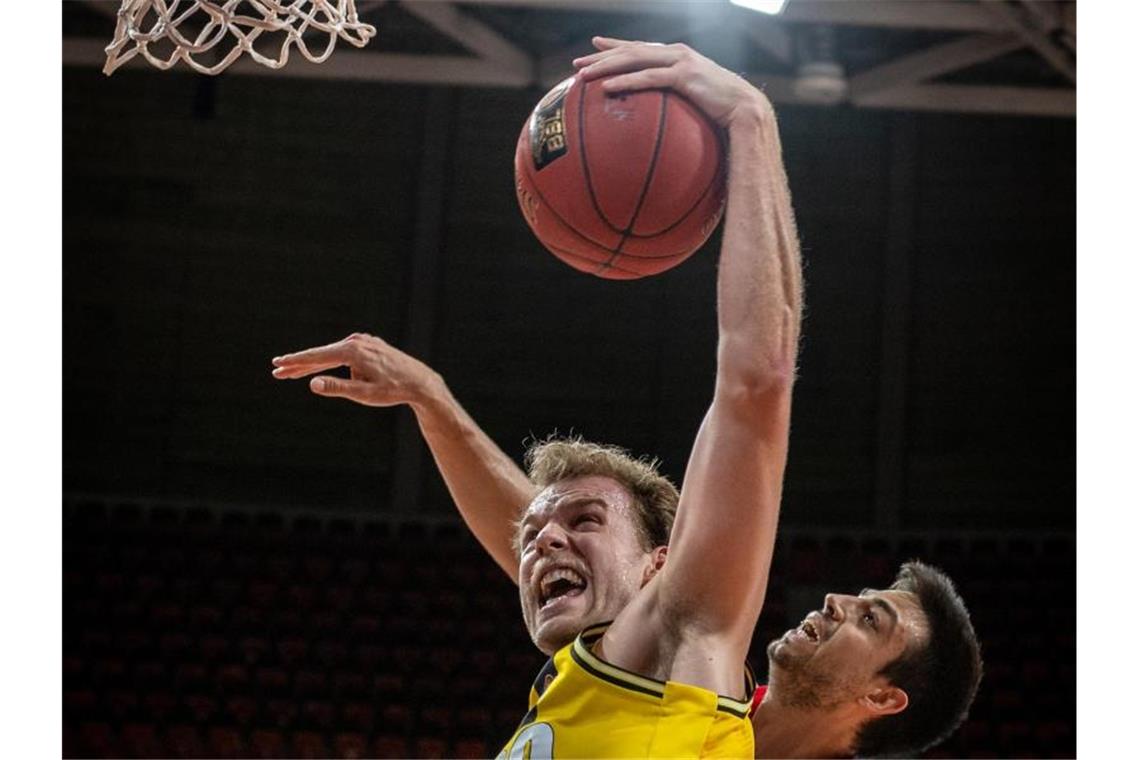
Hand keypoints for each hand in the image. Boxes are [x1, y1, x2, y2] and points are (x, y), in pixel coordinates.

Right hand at [271, 332, 438, 406]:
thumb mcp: (364, 394)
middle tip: (276, 369)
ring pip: (333, 355)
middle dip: (298, 363)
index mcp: (352, 351)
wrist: (419, 382)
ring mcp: (363, 341)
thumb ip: (337, 388)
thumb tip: (312, 383)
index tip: (277, 364)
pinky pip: (345, 354)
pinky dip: (334, 362)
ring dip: (316, 365)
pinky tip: (334, 371)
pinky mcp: (369, 344)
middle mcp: (356, 341)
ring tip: (294, 373)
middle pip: (321, 354)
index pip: (316, 357)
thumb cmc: (393, 390)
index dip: (295, 362)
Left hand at [573, 37, 770, 129]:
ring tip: (583, 75)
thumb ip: (677, 102)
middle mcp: (677, 53)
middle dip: (602, 56)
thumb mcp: (696, 103)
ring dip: (606, 66)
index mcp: (678, 57)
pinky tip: (607, 88)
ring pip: (635, 60)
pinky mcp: (685, 76)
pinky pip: (648, 79)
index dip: (616, 46)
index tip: (594, 47)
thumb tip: (660, 122)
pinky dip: (626, 82)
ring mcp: (681, 62)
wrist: (747, 110)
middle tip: (578, 64)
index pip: (641, 48)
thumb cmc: (723, 112)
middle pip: (632, 51)